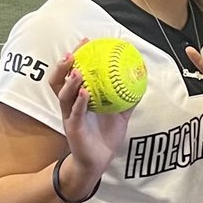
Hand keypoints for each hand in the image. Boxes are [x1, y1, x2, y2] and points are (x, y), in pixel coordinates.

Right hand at [48, 42, 133, 184]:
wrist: (98, 160)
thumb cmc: (105, 136)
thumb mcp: (121, 114)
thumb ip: (129, 99)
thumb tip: (142, 81)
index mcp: (78, 98)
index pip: (72, 73)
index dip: (76, 57)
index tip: (85, 42)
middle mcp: (69, 104)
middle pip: (59, 80)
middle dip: (64, 65)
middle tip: (73, 52)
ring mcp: (69, 116)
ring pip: (63, 95)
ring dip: (70, 81)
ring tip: (77, 70)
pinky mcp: (72, 128)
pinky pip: (74, 113)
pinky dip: (79, 102)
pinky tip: (85, 93)